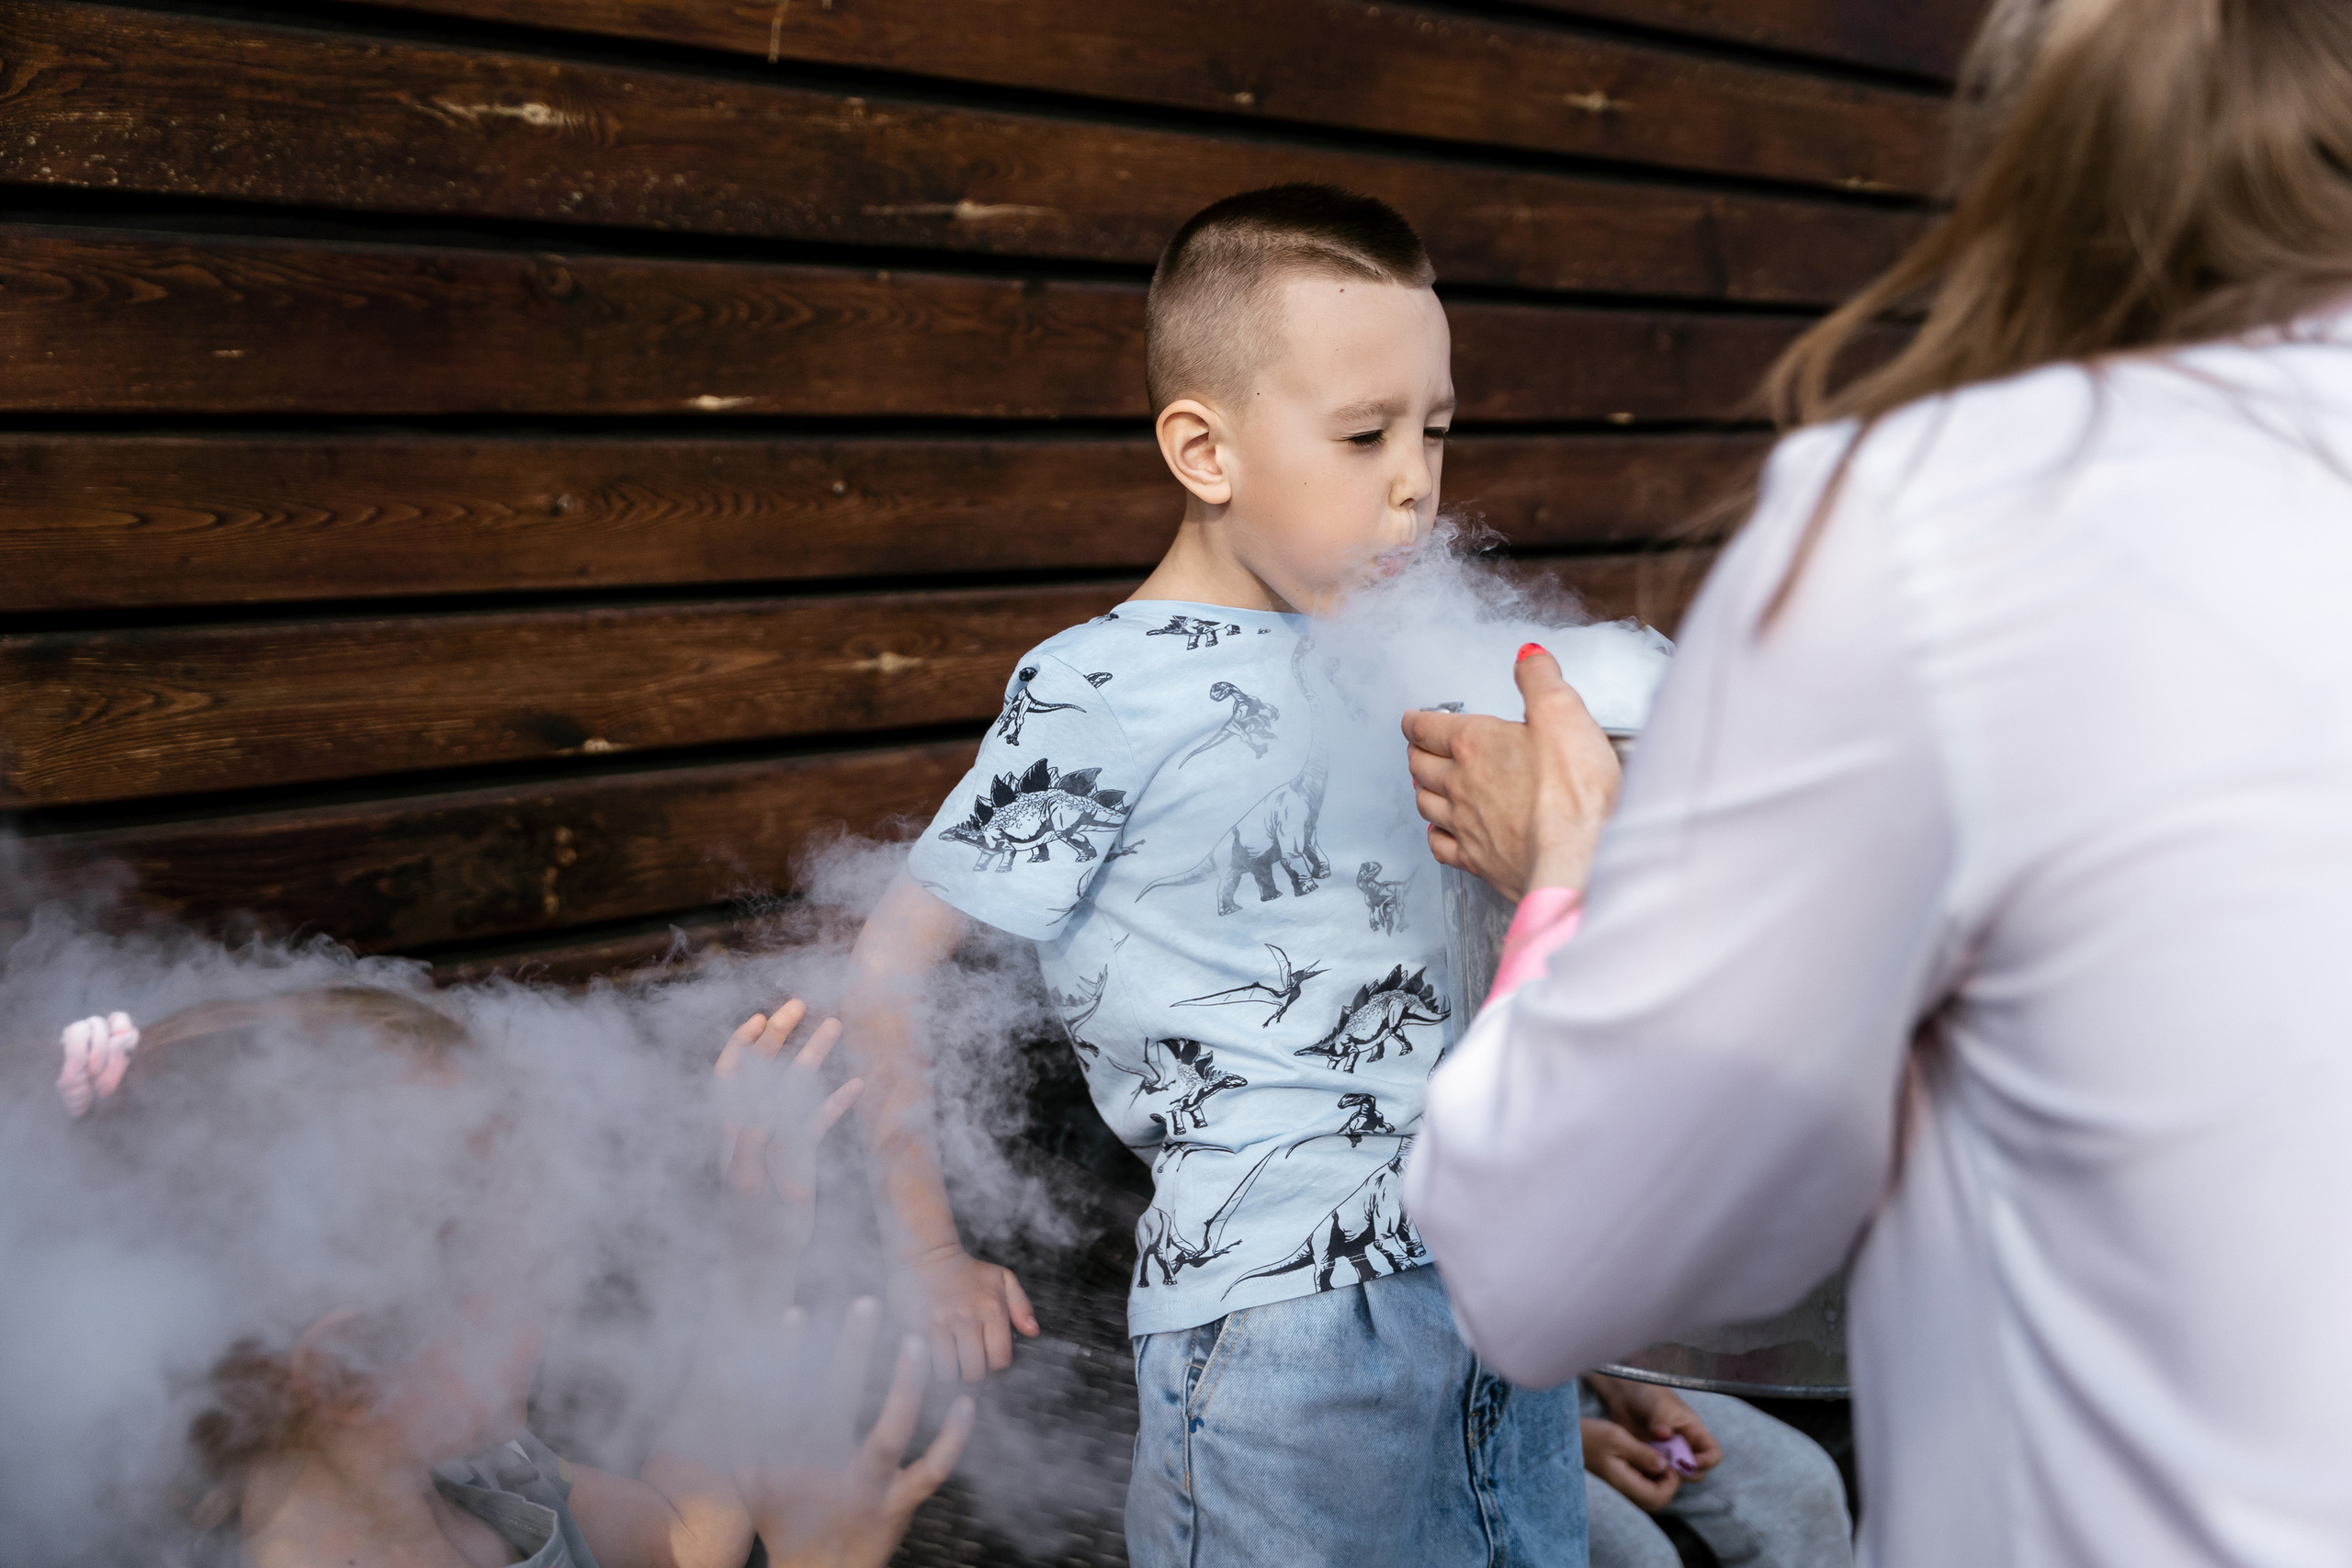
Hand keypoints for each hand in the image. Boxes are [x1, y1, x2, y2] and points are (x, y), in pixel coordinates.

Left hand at [714, 1000, 864, 1280]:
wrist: (764, 1255)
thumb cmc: (747, 1223)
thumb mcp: (744, 1183)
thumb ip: (749, 1146)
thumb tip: (762, 1110)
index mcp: (732, 1128)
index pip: (733, 1075)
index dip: (742, 1045)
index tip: (759, 1019)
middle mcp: (755, 1123)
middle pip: (766, 1069)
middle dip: (780, 1035)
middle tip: (800, 1004)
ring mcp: (780, 1136)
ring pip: (797, 1087)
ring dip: (813, 1055)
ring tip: (835, 1025)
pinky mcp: (802, 1155)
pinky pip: (820, 1120)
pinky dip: (836, 1101)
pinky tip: (856, 1083)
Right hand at [740, 1298, 975, 1567]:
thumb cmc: (785, 1518)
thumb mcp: (752, 1475)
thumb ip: (743, 1420)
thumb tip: (726, 1356)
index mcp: (792, 1456)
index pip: (789, 1395)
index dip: (789, 1355)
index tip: (796, 1313)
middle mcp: (829, 1468)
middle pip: (838, 1402)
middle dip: (851, 1352)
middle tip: (867, 1303)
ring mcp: (867, 1488)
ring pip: (888, 1436)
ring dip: (903, 1389)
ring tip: (917, 1342)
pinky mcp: (898, 1506)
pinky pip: (930, 1473)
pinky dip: (952, 1441)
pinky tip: (967, 1404)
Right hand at [891, 1243, 1038, 1382]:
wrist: (932, 1258)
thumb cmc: (970, 1272)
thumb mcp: (1003, 1279)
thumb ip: (1021, 1306)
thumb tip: (1033, 1332)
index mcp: (991, 1308)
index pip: (999, 1359)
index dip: (997, 1367)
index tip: (991, 1362)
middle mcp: (966, 1318)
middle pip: (974, 1372)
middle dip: (975, 1374)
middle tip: (972, 1366)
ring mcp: (940, 1323)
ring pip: (948, 1372)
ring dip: (952, 1372)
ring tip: (954, 1363)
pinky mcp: (918, 1327)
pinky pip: (927, 1362)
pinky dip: (933, 1366)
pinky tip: (938, 1358)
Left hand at [1403, 644, 1620, 900]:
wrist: (1577, 858)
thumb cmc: (1572, 790)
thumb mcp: (1562, 713)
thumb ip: (1540, 680)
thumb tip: (1528, 657)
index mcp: (1474, 745)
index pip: (1428, 727)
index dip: (1417, 720)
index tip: (1413, 719)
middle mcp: (1461, 785)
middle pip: (1421, 765)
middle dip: (1417, 751)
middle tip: (1419, 747)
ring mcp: (1466, 825)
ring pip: (1425, 804)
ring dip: (1422, 789)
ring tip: (1424, 783)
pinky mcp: (1478, 860)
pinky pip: (1441, 846)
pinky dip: (1435, 836)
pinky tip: (1439, 834)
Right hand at [1581, 1417, 1683, 1511]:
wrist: (1567, 1439)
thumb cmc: (1590, 1436)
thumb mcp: (1618, 1438)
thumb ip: (1642, 1453)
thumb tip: (1664, 1465)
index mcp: (1623, 1483)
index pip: (1658, 1496)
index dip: (1671, 1481)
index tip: (1670, 1460)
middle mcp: (1624, 1490)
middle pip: (1657, 1499)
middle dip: (1668, 1482)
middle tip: (1668, 1458)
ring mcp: (1622, 1487)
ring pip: (1650, 1493)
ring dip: (1660, 1477)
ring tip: (1659, 1454)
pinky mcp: (1620, 1481)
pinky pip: (1642, 1485)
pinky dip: (1650, 1474)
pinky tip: (1648, 1455)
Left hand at [1589, 1374, 1722, 1472]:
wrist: (1625, 1396)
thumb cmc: (1649, 1394)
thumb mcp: (1658, 1403)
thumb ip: (1662, 1418)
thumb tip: (1663, 1435)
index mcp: (1694, 1433)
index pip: (1713, 1454)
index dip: (1707, 1461)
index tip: (1690, 1461)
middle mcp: (1684, 1448)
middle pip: (1696, 1472)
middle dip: (1685, 1473)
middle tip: (1667, 1465)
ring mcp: (1667, 1457)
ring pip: (1676, 1478)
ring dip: (1666, 1475)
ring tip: (1651, 1463)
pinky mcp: (1651, 1462)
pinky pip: (1656, 1477)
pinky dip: (1651, 1477)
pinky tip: (1639, 1467)